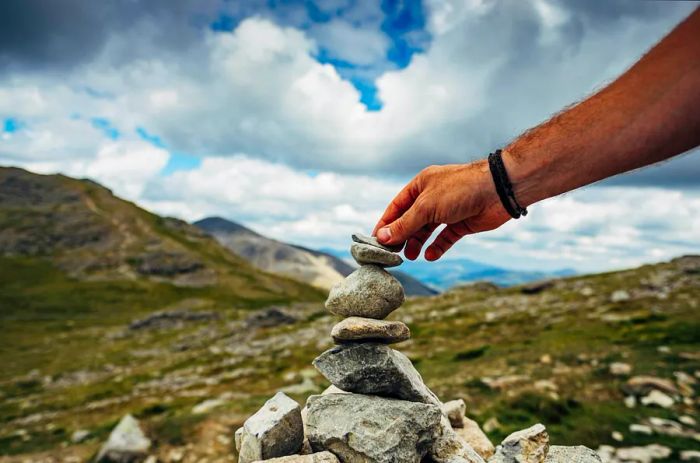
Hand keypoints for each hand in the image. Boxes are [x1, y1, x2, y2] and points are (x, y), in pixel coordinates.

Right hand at [372, 161, 510, 260]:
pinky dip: (437, 247)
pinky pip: (445, 237)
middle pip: (411, 220)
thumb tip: (382, 238)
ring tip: (411, 256)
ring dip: (418, 243)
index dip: (386, 223)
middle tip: (393, 254)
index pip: (397, 206)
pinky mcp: (462, 223)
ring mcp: (448, 210)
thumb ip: (404, 225)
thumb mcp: (426, 207)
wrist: (499, 190)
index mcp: (421, 185)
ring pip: (427, 230)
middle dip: (402, 236)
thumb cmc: (460, 190)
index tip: (376, 241)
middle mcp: (433, 197)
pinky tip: (430, 256)